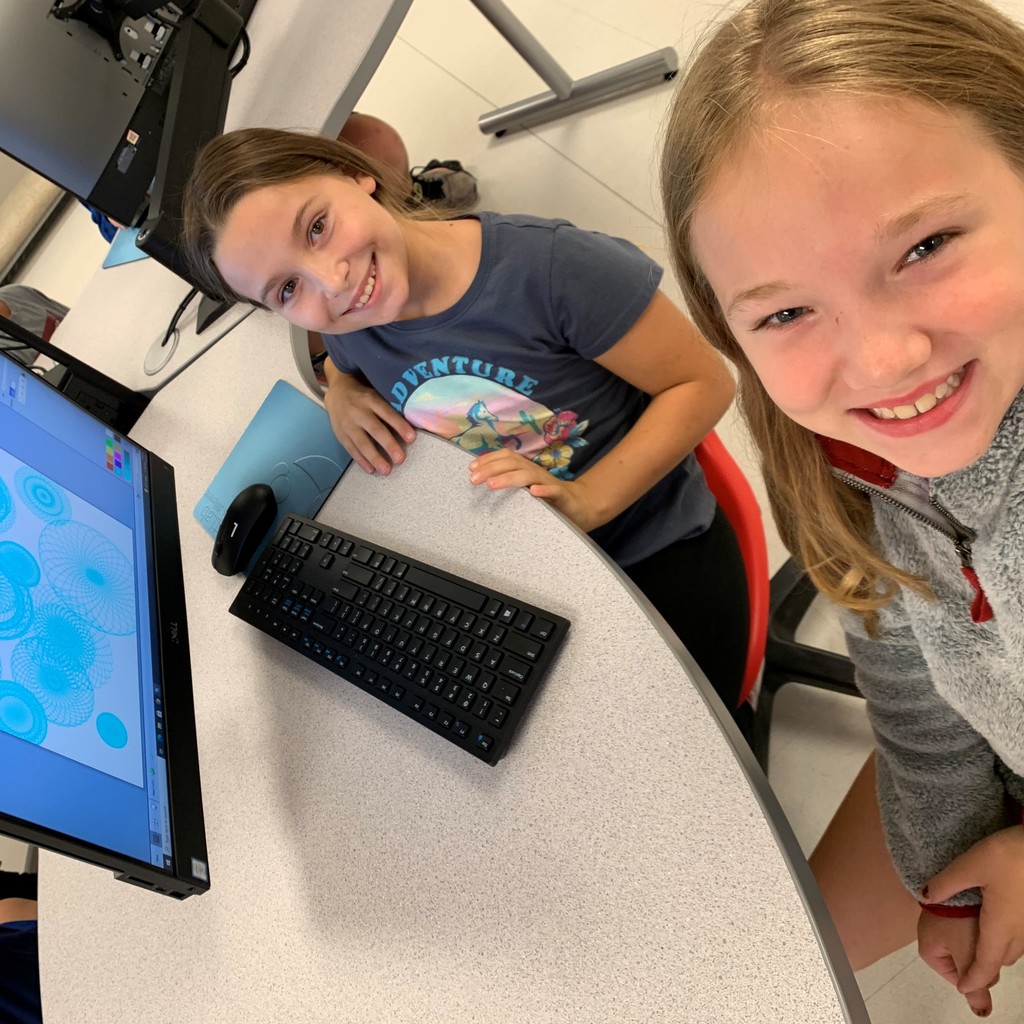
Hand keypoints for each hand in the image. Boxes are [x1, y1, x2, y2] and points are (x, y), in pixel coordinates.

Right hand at [323, 374, 415, 473]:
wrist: (337, 393)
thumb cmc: (364, 397)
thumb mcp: (376, 395)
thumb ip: (389, 408)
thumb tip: (411, 424)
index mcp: (371, 400)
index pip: (388, 413)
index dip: (400, 426)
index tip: (411, 438)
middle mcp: (359, 412)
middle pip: (375, 430)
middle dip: (389, 445)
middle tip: (400, 459)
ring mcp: (348, 424)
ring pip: (362, 443)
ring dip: (375, 458)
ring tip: (386, 470)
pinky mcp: (341, 434)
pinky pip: (351, 449)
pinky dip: (361, 460)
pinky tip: (371, 469)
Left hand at [468, 450, 602, 530]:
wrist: (578, 505)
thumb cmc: (546, 496)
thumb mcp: (525, 487)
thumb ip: (509, 481)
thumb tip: (483, 478)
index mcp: (525, 468)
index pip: (506, 457)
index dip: (488, 459)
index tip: (471, 468)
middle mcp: (535, 472)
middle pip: (512, 463)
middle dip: (491, 469)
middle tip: (473, 479)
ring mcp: (548, 482)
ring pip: (527, 475)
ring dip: (508, 478)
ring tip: (491, 485)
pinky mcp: (561, 494)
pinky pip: (553, 490)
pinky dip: (543, 490)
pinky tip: (533, 492)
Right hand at [917, 912, 991, 1016]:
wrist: (960, 883)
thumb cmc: (959, 921)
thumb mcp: (968, 957)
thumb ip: (975, 988)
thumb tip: (981, 1013)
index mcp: (927, 952)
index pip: (959, 977)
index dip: (974, 970)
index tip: (977, 953)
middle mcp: (930, 938)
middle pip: (964, 962)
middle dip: (978, 955)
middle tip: (982, 938)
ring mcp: (939, 923)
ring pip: (968, 945)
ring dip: (979, 940)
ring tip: (983, 927)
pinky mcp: (949, 910)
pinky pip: (966, 928)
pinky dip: (976, 926)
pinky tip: (981, 919)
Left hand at [920, 826, 1023, 1015]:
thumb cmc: (1009, 857)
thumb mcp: (969, 866)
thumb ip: (945, 884)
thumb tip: (926, 896)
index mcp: (1000, 927)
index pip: (986, 964)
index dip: (973, 979)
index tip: (962, 989)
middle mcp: (1020, 932)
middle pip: (1000, 959)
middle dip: (984, 965)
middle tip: (964, 965)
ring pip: (1014, 949)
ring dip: (996, 951)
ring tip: (977, 943)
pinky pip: (1020, 935)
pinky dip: (1007, 937)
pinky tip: (997, 919)